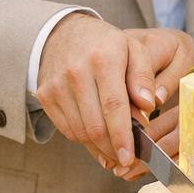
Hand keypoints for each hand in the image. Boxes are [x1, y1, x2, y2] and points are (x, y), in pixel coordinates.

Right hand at [36, 17, 193, 169]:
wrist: (64, 33)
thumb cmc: (106, 45)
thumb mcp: (134, 49)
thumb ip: (144, 78)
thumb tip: (148, 107)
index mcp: (103, 59)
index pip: (113, 106)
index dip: (122, 136)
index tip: (130, 157)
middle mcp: (76, 73)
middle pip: (95, 126)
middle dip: (112, 149)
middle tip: (127, 159)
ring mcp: (56, 86)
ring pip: (80, 132)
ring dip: (99, 148)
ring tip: (115, 151)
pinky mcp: (45, 96)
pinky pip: (67, 130)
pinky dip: (84, 141)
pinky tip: (98, 140)